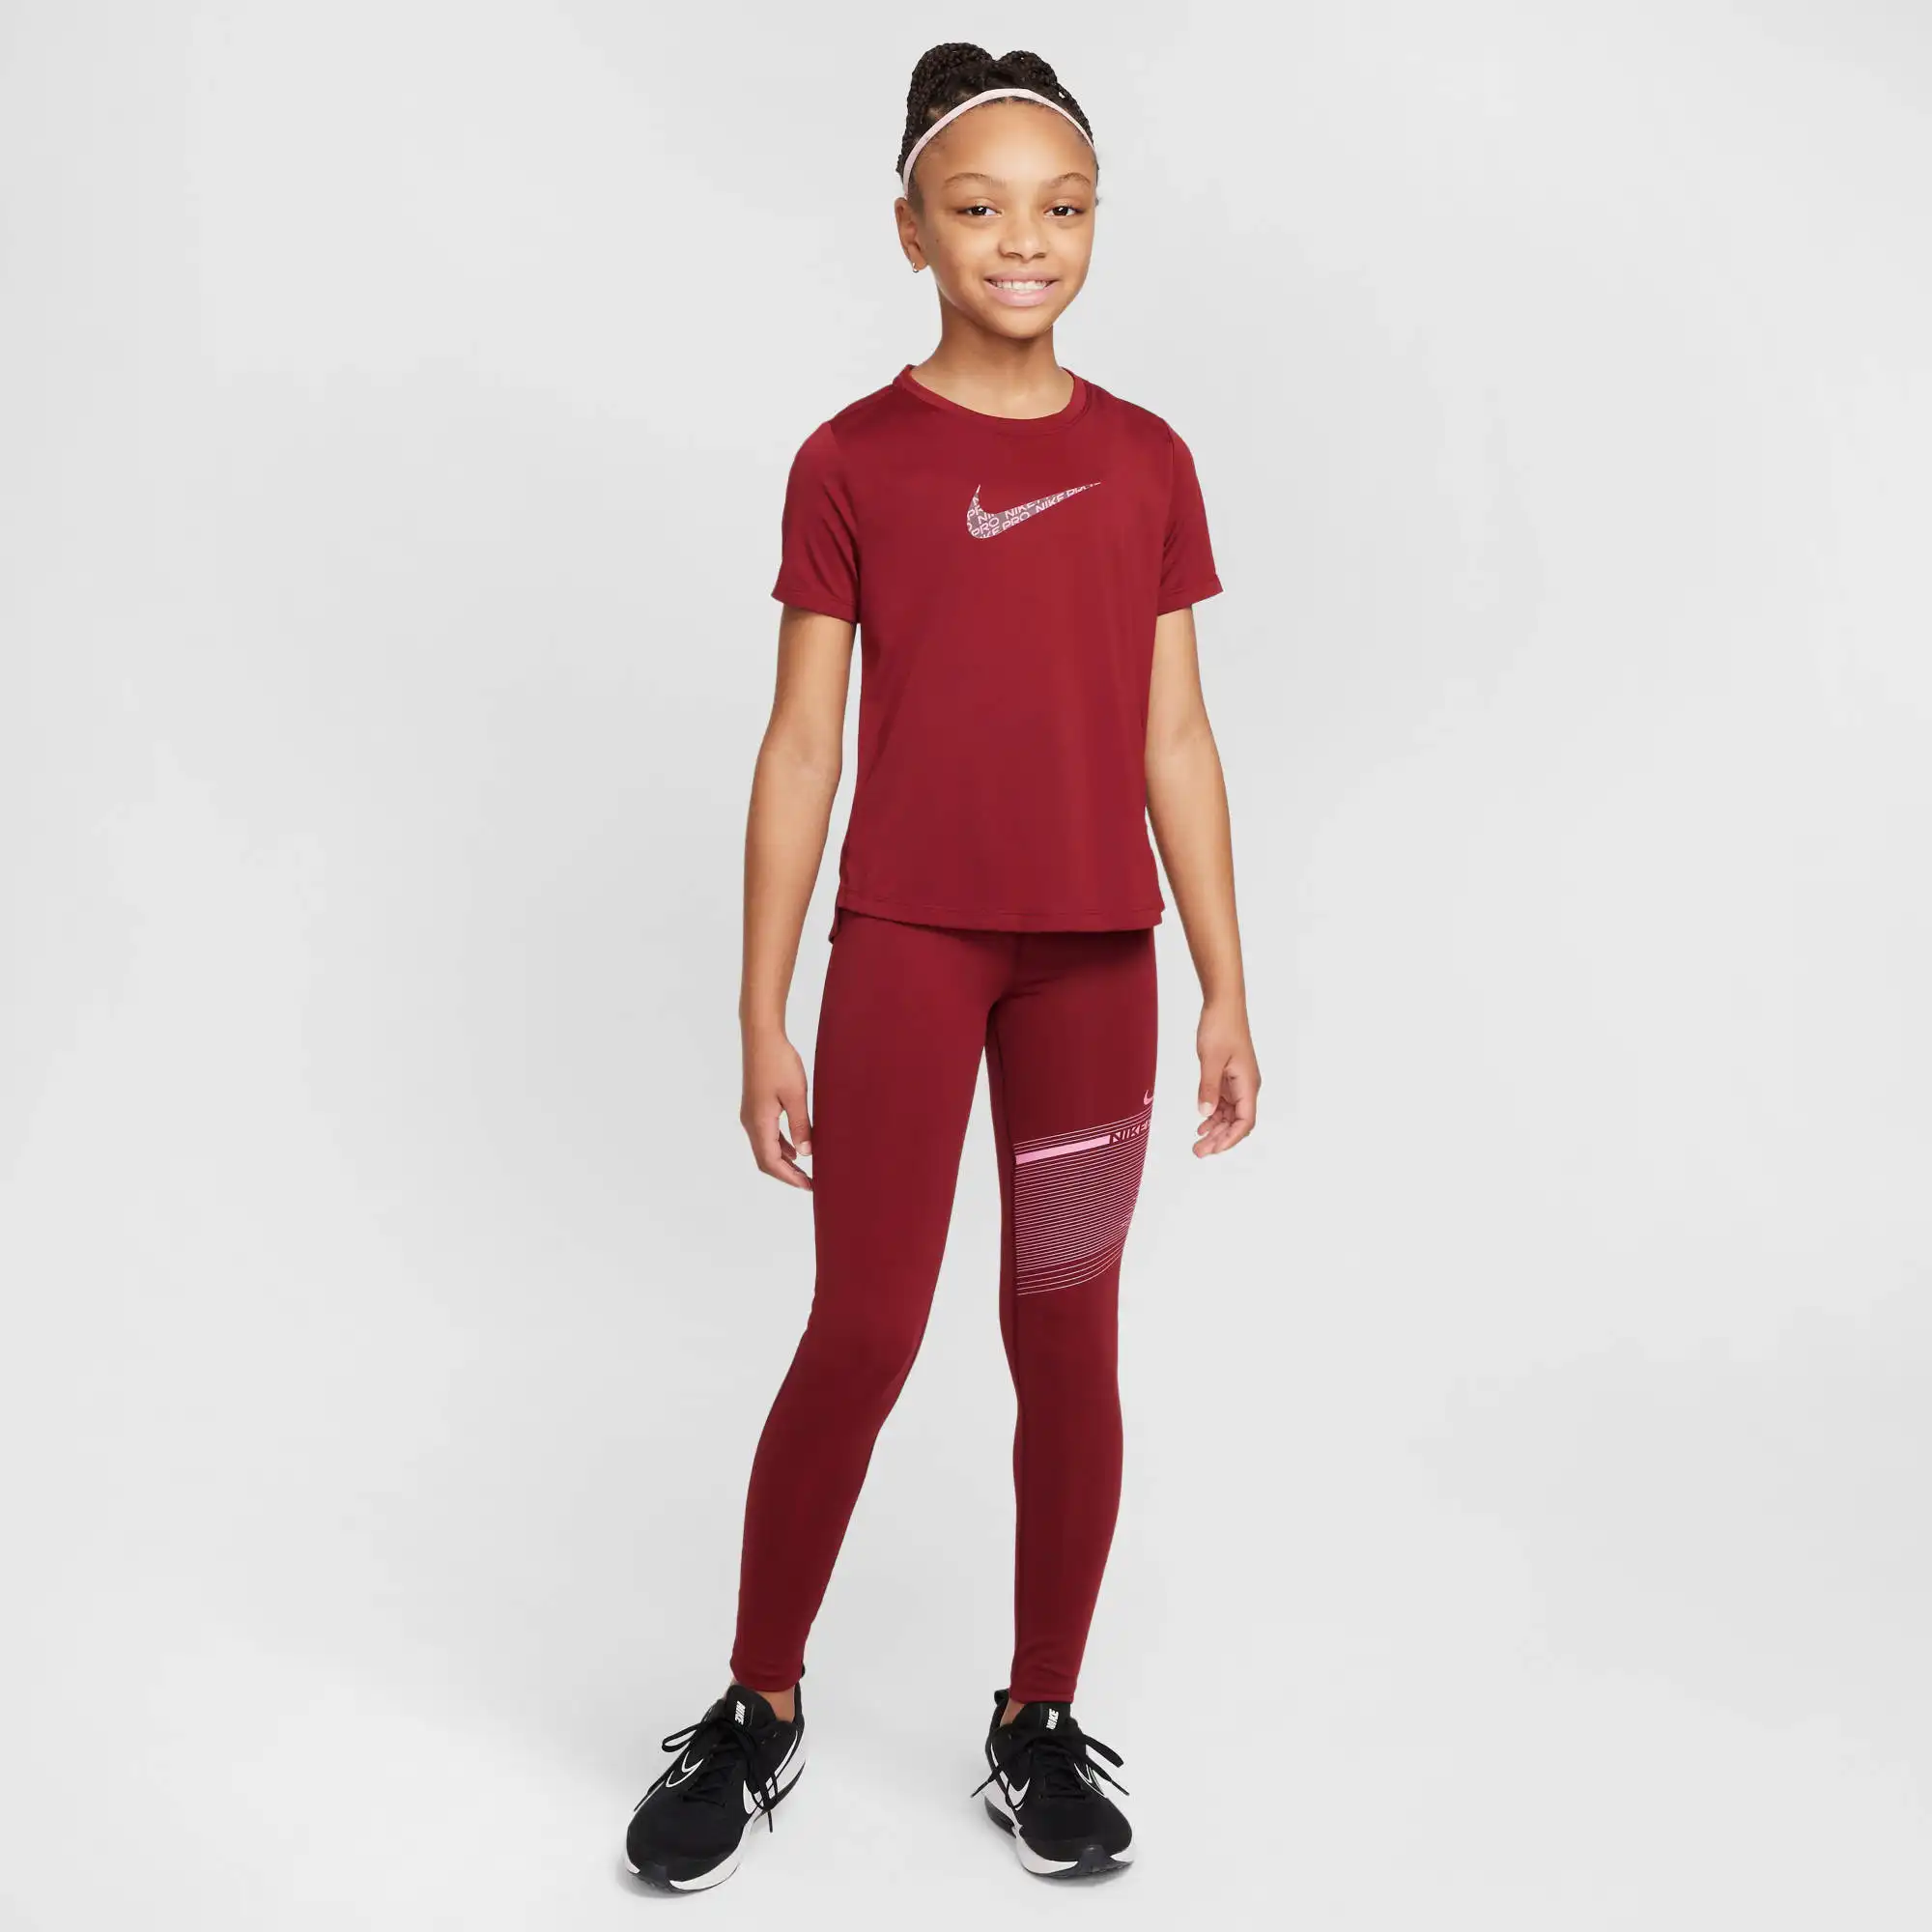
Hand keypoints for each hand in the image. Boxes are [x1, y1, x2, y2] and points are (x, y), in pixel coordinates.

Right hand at [741, 1025, 813, 1189]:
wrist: (762, 1037)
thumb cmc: (779, 1062)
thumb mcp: (796, 1095)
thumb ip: (801, 1125)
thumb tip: (806, 1154)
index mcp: (759, 1122)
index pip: (771, 1161)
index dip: (789, 1177)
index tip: (809, 1186)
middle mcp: (751, 1122)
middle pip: (765, 1159)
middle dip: (786, 1173)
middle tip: (809, 1183)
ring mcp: (751, 1114)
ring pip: (765, 1147)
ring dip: (784, 1160)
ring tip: (805, 1170)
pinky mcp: (756, 1106)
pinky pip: (767, 1134)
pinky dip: (781, 1145)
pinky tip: (796, 1146)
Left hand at [1194, 1004, 1258, 1155]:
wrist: (1223, 1004)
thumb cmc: (1222, 1027)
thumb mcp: (1211, 1059)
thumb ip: (1208, 1087)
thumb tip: (1204, 1114)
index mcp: (1248, 1084)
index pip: (1245, 1121)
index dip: (1231, 1138)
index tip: (1214, 1149)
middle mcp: (1246, 1086)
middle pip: (1237, 1122)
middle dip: (1220, 1139)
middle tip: (1199, 1152)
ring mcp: (1237, 1082)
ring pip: (1230, 1115)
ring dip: (1216, 1130)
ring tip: (1198, 1143)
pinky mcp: (1228, 1077)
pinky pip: (1223, 1103)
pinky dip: (1213, 1115)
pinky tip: (1201, 1123)